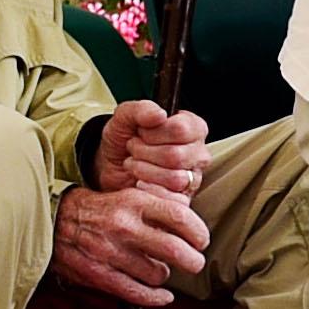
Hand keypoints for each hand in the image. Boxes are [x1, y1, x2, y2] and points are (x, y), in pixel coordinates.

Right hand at [52, 172, 206, 306]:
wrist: (53, 221)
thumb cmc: (100, 209)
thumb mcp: (129, 195)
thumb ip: (160, 204)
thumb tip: (191, 215)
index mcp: (133, 202)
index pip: (180, 217)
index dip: (199, 232)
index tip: (202, 241)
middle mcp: (123, 226)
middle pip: (175, 250)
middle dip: (192, 260)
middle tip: (195, 262)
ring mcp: (110, 252)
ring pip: (157, 274)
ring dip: (164, 275)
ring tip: (159, 269)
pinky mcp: (98, 274)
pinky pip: (136, 293)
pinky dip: (155, 298)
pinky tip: (164, 296)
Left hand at [92, 100, 209, 201]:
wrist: (110, 166)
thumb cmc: (124, 140)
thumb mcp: (124, 117)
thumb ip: (140, 109)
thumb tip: (159, 114)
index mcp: (193, 128)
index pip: (181, 129)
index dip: (154, 132)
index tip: (142, 132)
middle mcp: (198, 153)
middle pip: (176, 155)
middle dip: (145, 152)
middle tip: (135, 149)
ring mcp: (193, 178)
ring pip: (175, 179)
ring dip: (144, 171)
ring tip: (136, 164)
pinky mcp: (183, 199)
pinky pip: (172, 199)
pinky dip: (148, 190)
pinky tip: (139, 182)